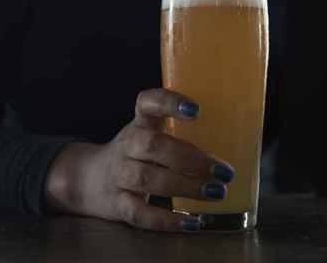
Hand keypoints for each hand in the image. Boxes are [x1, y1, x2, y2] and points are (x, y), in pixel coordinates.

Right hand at [44, 89, 234, 231]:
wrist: (87, 179)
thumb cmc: (135, 154)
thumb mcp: (149, 134)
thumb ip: (181, 133)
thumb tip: (239, 138)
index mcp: (139, 123)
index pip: (147, 103)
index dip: (169, 103)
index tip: (195, 110)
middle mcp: (127, 145)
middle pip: (152, 146)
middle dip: (191, 157)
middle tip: (223, 171)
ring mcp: (119, 175)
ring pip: (148, 178)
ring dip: (185, 186)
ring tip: (216, 192)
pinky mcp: (117, 204)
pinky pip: (140, 213)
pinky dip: (167, 220)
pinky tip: (193, 222)